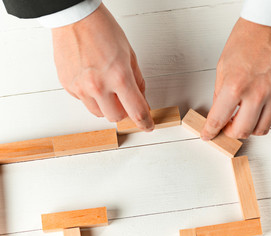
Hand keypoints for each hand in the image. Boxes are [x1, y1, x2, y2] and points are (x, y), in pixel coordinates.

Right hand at [52, 3, 153, 130]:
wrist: (75, 18)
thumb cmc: (102, 30)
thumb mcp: (130, 55)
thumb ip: (137, 81)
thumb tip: (141, 100)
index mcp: (119, 76)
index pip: (136, 111)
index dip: (145, 123)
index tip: (147, 126)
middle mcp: (98, 86)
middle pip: (116, 117)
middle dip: (124, 111)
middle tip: (125, 99)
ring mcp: (80, 88)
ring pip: (98, 113)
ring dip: (107, 106)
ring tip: (107, 86)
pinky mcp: (68, 86)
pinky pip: (84, 101)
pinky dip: (92, 96)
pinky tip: (92, 79)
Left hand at [201, 18, 270, 139]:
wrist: (269, 26)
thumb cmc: (245, 41)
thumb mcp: (222, 68)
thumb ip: (220, 94)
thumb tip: (220, 112)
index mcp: (235, 87)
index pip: (219, 120)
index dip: (210, 131)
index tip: (208, 135)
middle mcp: (256, 94)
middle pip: (242, 132)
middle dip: (230, 133)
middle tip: (226, 127)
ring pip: (262, 129)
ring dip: (249, 129)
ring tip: (243, 121)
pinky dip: (265, 120)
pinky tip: (258, 112)